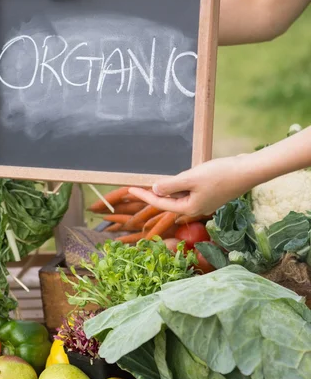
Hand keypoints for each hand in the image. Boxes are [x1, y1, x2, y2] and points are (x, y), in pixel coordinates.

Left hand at [129, 155, 253, 217]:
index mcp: (190, 207)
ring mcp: (205, 201)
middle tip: (137, 185)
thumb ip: (171, 185)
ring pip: (181, 195)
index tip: (129, 190)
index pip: (161, 203)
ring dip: (169, 188)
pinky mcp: (212, 193)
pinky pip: (190, 190)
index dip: (144, 196)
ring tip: (156, 180)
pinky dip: (182, 185)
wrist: (247, 171)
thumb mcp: (191, 178)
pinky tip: (180, 177)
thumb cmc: (221, 174)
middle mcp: (197, 207)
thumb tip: (155, 189)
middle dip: (155, 193)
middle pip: (170, 201)